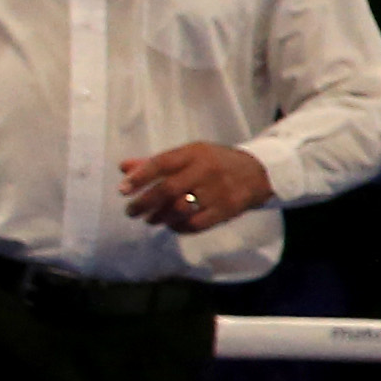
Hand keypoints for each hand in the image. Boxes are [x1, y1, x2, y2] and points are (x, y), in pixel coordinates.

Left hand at [121, 141, 275, 233]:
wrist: (258, 173)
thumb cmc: (215, 163)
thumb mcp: (190, 155)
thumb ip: (157, 162)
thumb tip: (123, 167)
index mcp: (194, 153)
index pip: (162, 163)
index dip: (140, 177)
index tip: (123, 190)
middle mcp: (206, 170)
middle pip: (169, 189)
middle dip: (145, 202)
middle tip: (131, 211)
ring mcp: (218, 191)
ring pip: (181, 208)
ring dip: (160, 216)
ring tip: (150, 219)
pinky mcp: (227, 209)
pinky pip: (196, 223)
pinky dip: (179, 227)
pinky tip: (171, 225)